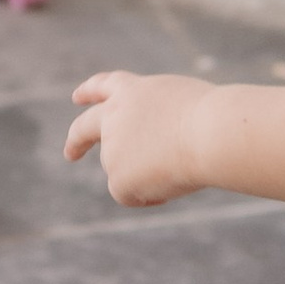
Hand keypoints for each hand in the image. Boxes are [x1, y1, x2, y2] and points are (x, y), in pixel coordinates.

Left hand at [65, 69, 213, 206]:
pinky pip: (131, 196)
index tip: (77, 97)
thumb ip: (158, 119)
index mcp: (133, 90)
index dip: (90, 91)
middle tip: (71, 153)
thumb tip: (156, 148)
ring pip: (125, 172)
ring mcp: (111, 147)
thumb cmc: (212, 117)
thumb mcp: (182, 105)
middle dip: (76, 141)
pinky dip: (150, 197)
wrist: (210, 134)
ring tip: (178, 165)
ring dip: (147, 175)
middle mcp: (113, 116)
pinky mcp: (117, 177)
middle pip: (85, 128)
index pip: (106, 86)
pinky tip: (171, 183)